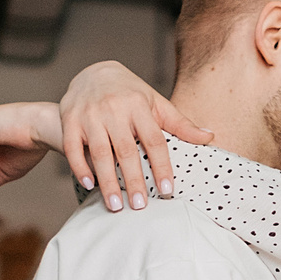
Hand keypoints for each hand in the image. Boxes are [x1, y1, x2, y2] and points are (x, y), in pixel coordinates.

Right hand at [59, 61, 213, 211]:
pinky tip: (89, 185)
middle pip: (126, 150)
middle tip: (140, 207)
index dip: (161, 166)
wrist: (92, 72)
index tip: (167, 190)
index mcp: (139, 105)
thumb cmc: (130, 94)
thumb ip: (180, 124)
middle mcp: (114, 109)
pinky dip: (80, 167)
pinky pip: (73, 147)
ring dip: (107, 181)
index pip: (154, 140)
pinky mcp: (70, 119)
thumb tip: (210, 137)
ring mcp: (90, 114)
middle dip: (133, 180)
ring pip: (99, 152)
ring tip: (116, 205)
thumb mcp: (155, 103)